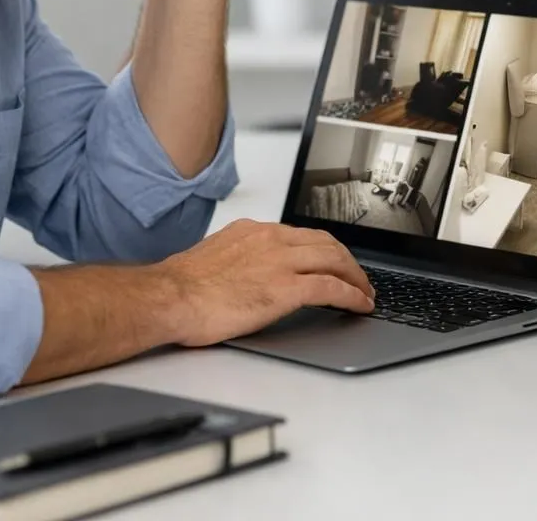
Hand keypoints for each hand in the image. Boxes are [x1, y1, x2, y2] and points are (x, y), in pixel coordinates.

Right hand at [156, 220, 374, 346]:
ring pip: (336, 260)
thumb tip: (246, 274)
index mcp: (253, 232)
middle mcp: (271, 240)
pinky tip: (360, 305)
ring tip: (365, 292)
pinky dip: (352, 295)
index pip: (301, 235)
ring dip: (356, 277)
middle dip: (347, 260)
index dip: (324, 249)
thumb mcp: (213, 259)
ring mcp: (281, 262)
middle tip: (358, 277)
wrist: (171, 297)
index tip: (333, 260)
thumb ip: (237, 260)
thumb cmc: (182, 287)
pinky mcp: (287, 288)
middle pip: (326, 243)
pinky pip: (332, 287)